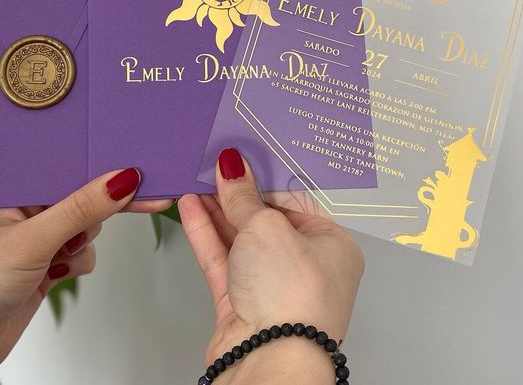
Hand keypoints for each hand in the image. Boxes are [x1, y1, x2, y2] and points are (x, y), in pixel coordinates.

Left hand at [0, 169, 169, 384]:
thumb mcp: (29, 242)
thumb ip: (78, 210)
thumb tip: (121, 180)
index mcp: (9, 188)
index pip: (67, 167)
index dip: (103, 165)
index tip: (141, 169)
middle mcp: (22, 209)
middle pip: (80, 193)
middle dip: (102, 203)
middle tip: (146, 197)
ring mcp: (32, 239)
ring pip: (84, 226)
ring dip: (82, 242)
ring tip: (60, 259)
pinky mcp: (41, 267)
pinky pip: (79, 253)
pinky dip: (76, 264)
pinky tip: (57, 276)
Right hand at [179, 148, 362, 382]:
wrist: (269, 362)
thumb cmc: (291, 299)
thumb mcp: (266, 227)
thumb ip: (243, 196)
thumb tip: (231, 166)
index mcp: (332, 245)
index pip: (294, 199)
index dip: (264, 177)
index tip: (241, 158)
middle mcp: (305, 267)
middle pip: (265, 218)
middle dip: (236, 193)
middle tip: (212, 165)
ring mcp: (272, 286)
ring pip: (240, 238)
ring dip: (216, 209)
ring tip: (194, 179)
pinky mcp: (242, 303)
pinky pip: (222, 258)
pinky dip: (206, 232)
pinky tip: (190, 207)